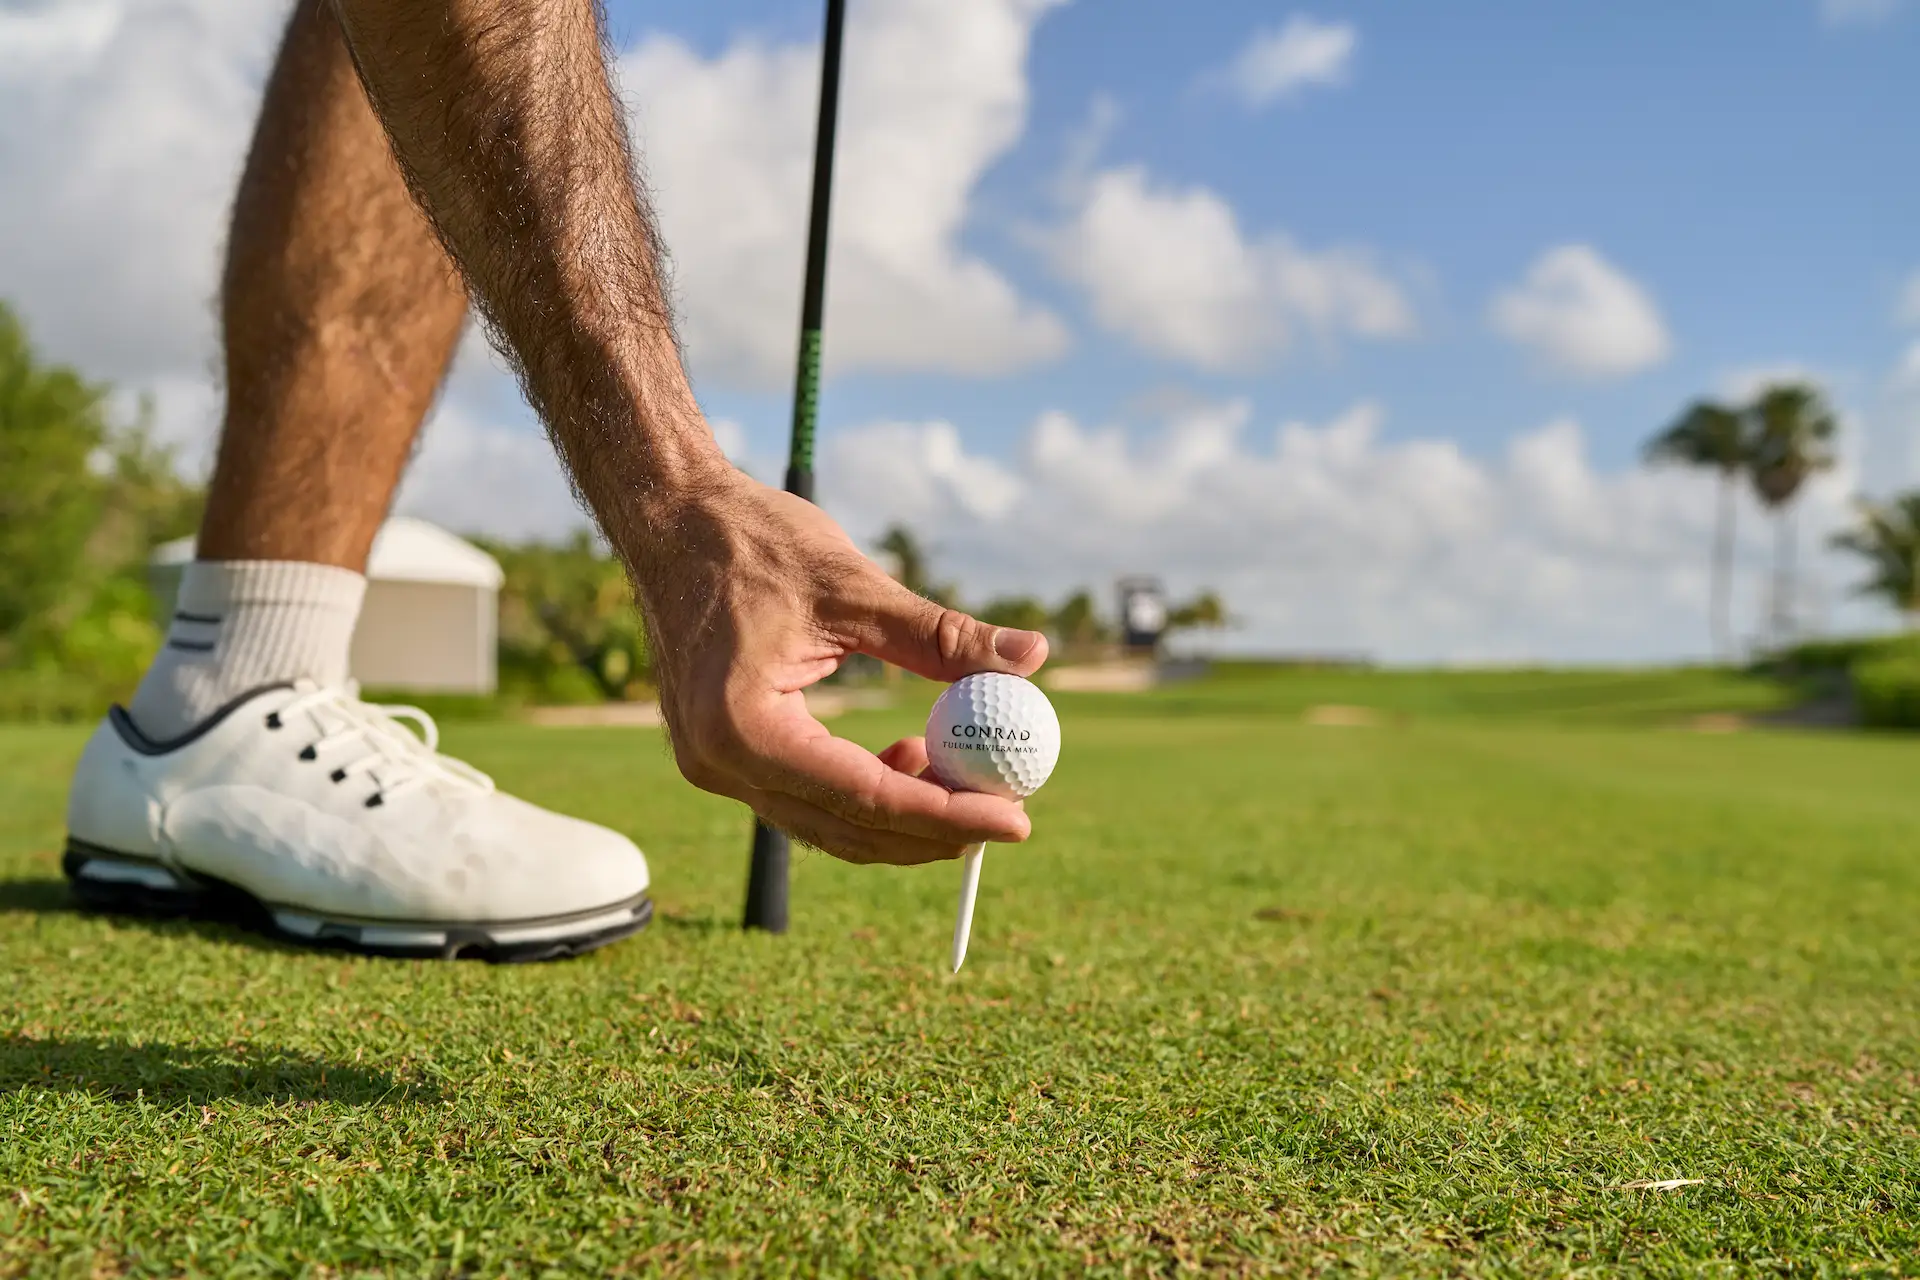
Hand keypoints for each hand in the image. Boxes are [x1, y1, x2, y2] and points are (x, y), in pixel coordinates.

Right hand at [632, 467, 1048, 864]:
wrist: (669, 519)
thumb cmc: (753, 540)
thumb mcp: (856, 587)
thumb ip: (943, 637)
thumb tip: (1033, 657)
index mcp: (743, 728)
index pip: (865, 797)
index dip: (949, 815)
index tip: (1017, 819)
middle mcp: (719, 764)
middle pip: (846, 830)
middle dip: (933, 831)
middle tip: (1008, 814)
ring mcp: (714, 766)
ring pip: (826, 823)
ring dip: (901, 815)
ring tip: (970, 779)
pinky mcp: (722, 754)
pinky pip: (804, 795)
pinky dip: (863, 789)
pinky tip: (911, 753)